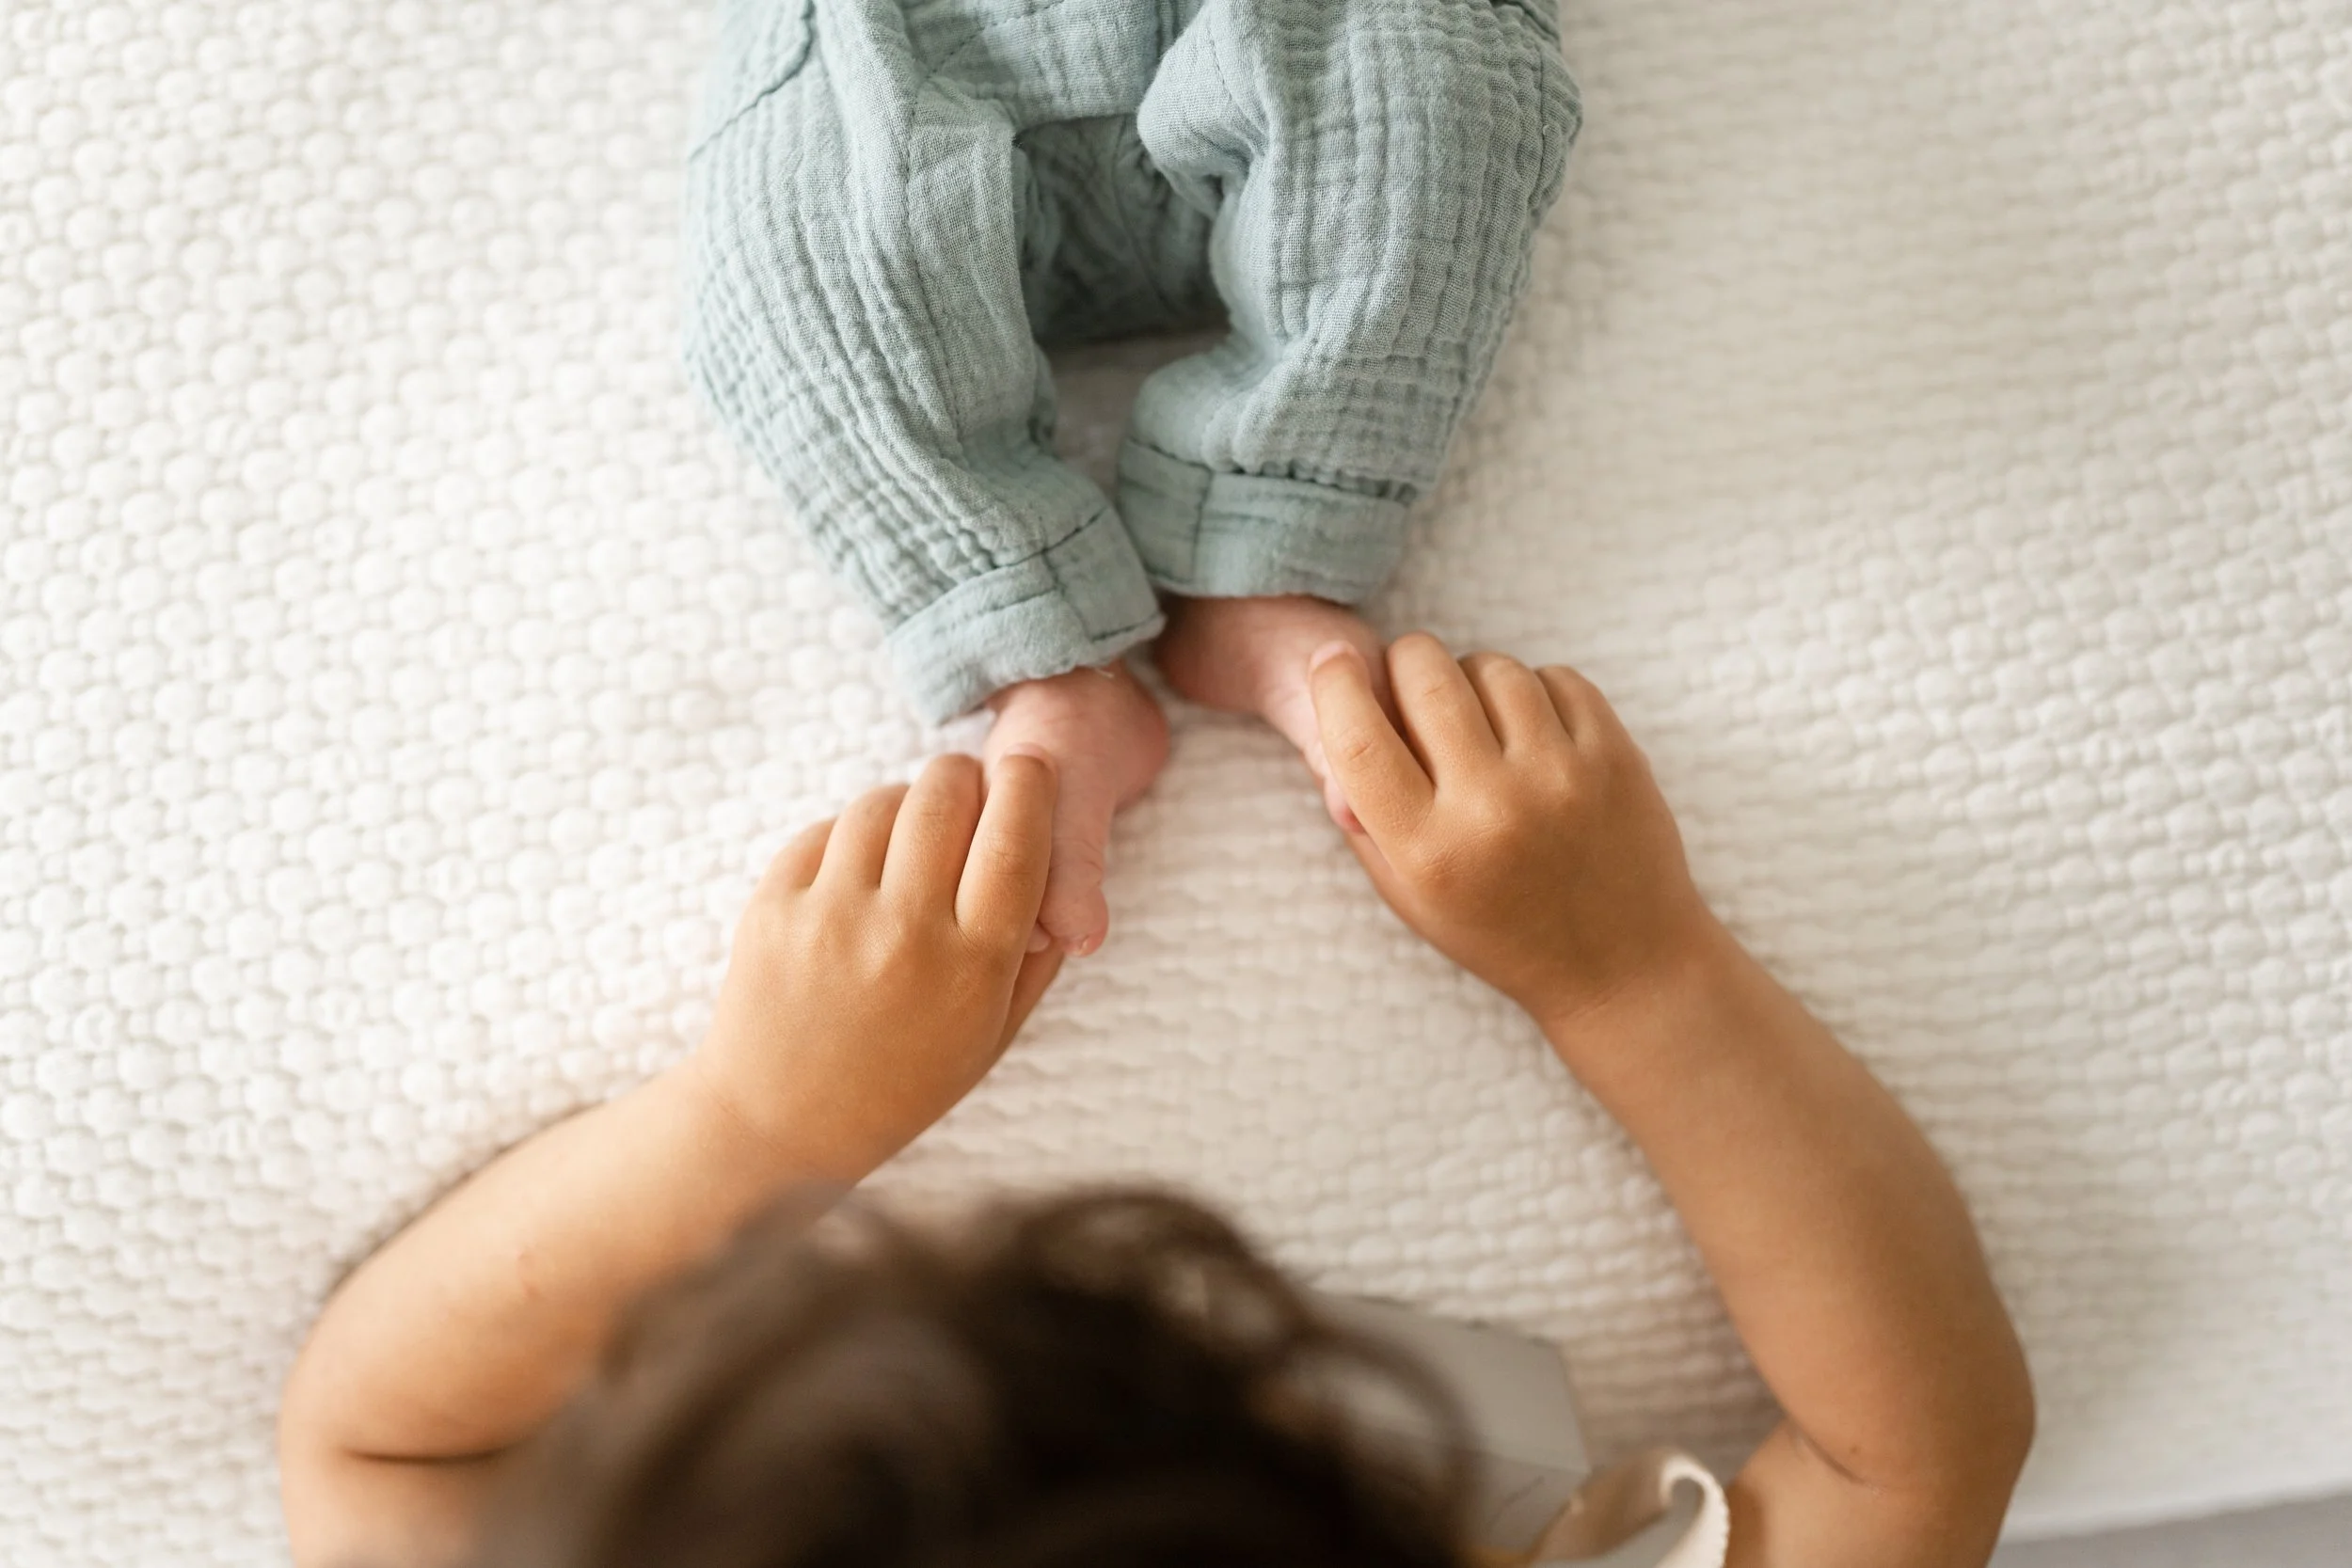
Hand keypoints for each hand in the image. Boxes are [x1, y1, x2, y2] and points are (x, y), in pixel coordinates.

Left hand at [688, 750, 1064, 1179]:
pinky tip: (861, 870)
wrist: (778, 1123)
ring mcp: (831, 917)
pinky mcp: (773, 907)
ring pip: (883, 801)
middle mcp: (904, 934)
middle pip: (946, 793)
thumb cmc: (902, 1084)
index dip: (1028, 783)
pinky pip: (826, 830)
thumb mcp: (991, 1035)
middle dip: (966, 779)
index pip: (1015, 837)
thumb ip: (1037, 957)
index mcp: (973, 967)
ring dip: (908, 803)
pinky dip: (851, 835)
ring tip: (913, 837)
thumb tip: (1061, 876)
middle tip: (969, 795)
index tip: (1029, 765)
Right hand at [1308, 634, 1716, 1032]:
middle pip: (1424, 674)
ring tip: (1481, 724)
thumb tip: (1335, 718)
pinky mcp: (1615, 756)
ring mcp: (1561, 777)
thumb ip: (1363, 817)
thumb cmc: (1501, 932)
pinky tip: (1533, 735)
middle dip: (1406, 666)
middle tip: (1413, 690)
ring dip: (1473, 681)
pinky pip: (1555, 677)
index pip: (1357, 739)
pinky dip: (1534, 692)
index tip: (1332, 661)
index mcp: (1429, 852)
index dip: (1334, 683)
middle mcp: (1492, 808)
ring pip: (1491, 666)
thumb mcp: (1411, 897)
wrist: (1623, 965)